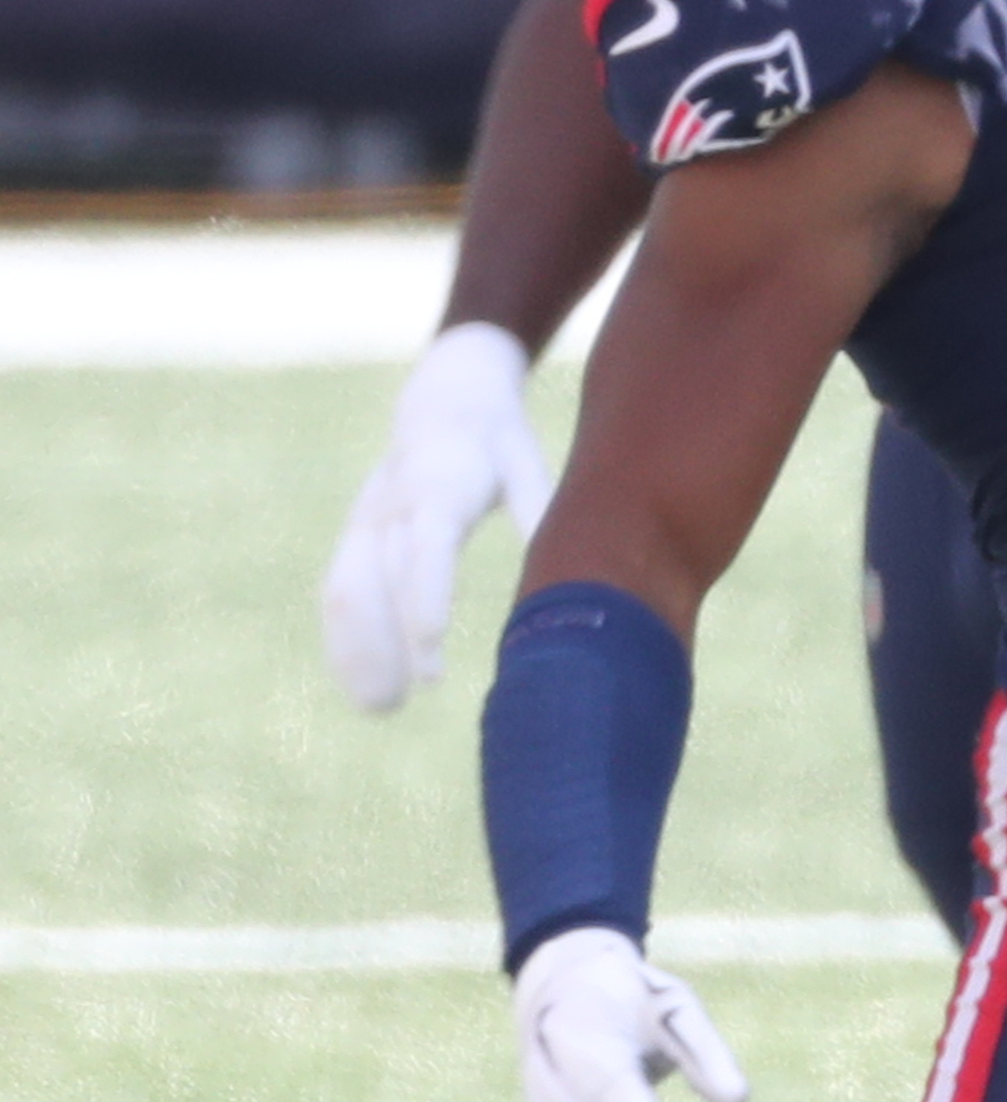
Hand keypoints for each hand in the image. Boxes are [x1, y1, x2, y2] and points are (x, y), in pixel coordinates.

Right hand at [321, 322, 550, 711]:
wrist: (446, 391)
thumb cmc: (500, 436)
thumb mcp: (526, 461)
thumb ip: (538, 507)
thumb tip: (574, 563)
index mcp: (439, 485)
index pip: (425, 554)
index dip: (423, 609)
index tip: (432, 666)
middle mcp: (392, 503)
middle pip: (378, 581)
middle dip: (384, 647)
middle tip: (398, 707)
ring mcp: (365, 517)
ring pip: (346, 590)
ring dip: (354, 652)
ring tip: (378, 710)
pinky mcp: (355, 531)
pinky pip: (338, 588)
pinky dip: (344, 637)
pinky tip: (360, 683)